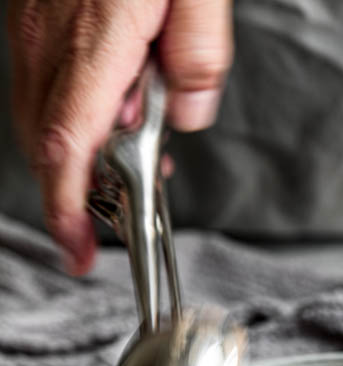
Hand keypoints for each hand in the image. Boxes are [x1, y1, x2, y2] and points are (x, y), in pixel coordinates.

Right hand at [7, 0, 232, 274]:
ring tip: (132, 142)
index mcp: (95, 40)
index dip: (68, 211)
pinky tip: (113, 97)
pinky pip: (39, 81)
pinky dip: (70, 110)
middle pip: (47, 144)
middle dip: (80, 190)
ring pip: (39, 117)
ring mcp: (29, 24)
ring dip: (79, 150)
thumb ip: (201, 52)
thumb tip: (191, 112)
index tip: (78, 250)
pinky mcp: (27, 12)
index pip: (68, 149)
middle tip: (121, 206)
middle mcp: (48, 38)